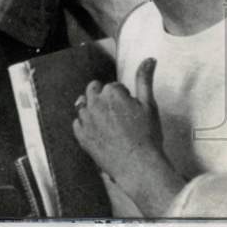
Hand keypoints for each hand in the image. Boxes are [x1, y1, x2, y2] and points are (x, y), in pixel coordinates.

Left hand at [73, 59, 171, 197]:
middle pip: (94, 90)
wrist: (138, 166)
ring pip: (84, 105)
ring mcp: (85, 120)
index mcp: (111, 93)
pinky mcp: (81, 136)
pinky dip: (85, 125)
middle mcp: (94, 103)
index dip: (123, 97)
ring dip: (93, 109)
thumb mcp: (149, 104)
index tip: (130, 109)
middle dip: (104, 97)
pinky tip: (99, 133)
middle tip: (119, 114)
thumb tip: (149, 60)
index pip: (113, 86)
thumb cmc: (147, 136)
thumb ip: (144, 80)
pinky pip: (77, 123)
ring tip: (109, 123)